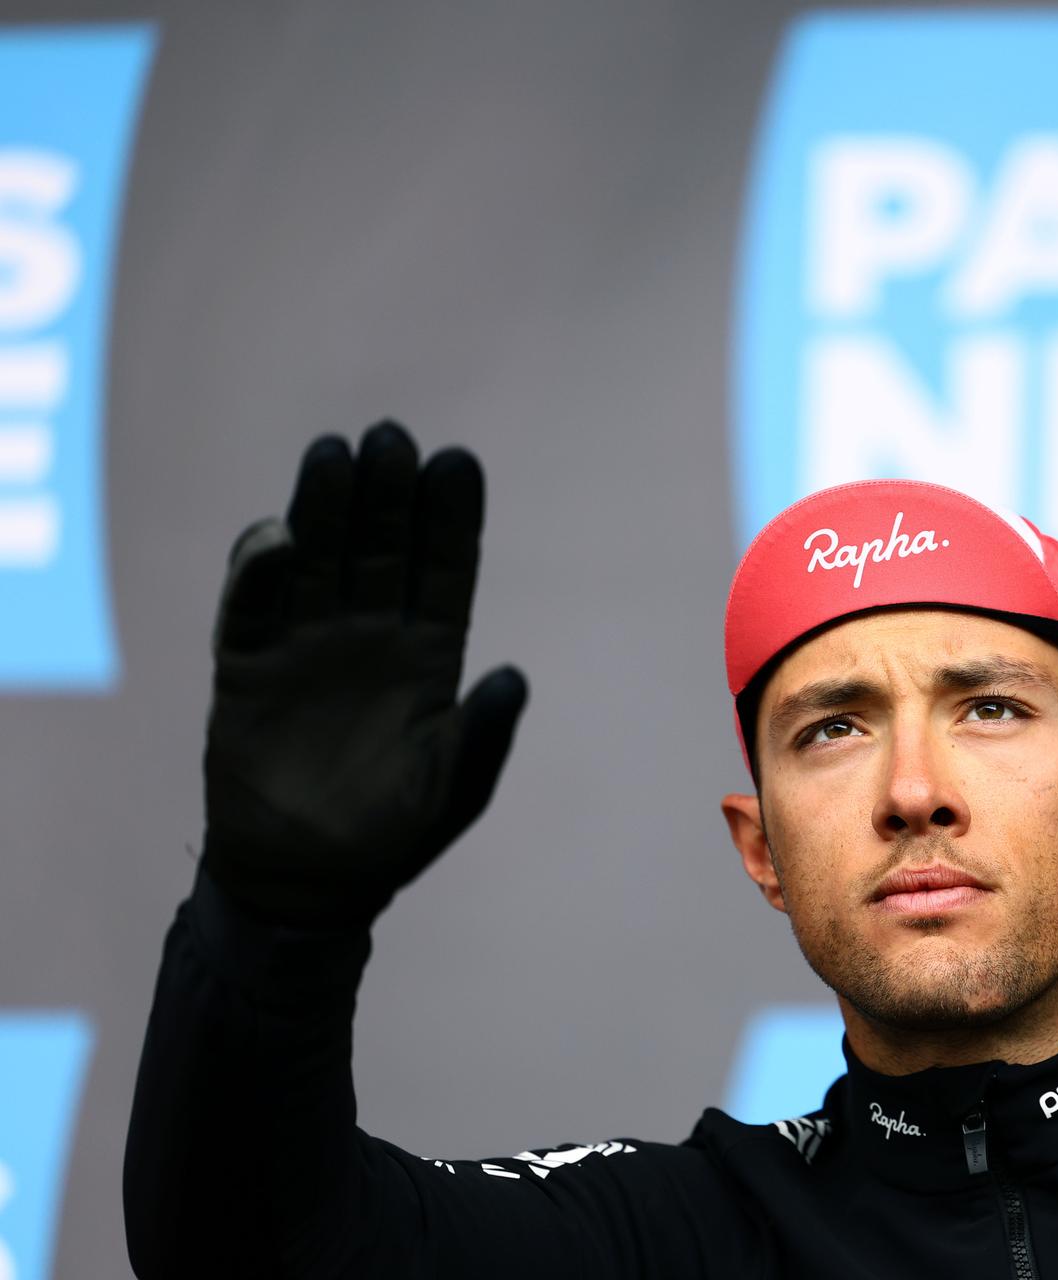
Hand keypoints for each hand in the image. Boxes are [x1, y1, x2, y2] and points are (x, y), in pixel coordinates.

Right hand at [201, 422, 527, 928]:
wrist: (310, 880)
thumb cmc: (396, 836)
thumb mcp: (455, 789)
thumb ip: (484, 734)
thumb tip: (515, 676)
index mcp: (429, 656)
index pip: (443, 570)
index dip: (449, 518)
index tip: (458, 462)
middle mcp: (370, 636)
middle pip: (379, 548)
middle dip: (387, 494)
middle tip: (391, 437)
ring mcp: (308, 647)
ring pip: (317, 561)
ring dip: (322, 509)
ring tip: (333, 454)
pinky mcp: (248, 670)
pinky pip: (251, 610)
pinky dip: (260, 572)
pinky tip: (277, 537)